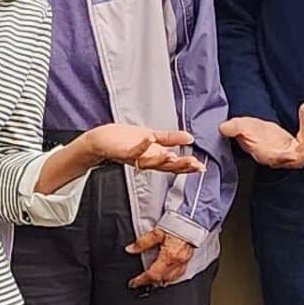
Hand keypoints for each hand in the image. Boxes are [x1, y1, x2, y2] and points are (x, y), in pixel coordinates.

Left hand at [79, 124, 201, 176]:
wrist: (101, 140)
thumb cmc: (126, 140)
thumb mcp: (153, 137)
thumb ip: (170, 139)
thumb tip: (190, 138)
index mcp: (155, 158)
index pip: (175, 165)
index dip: (188, 167)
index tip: (202, 166)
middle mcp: (147, 161)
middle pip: (166, 167)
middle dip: (181, 166)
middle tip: (195, 164)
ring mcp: (135, 158)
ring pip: (151, 163)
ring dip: (162, 160)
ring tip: (173, 155)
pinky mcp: (123, 151)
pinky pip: (134, 151)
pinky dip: (142, 145)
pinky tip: (149, 138)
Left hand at [126, 228, 194, 290]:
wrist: (193, 220)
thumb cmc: (178, 224)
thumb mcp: (157, 232)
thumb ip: (143, 242)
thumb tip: (130, 249)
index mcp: (169, 256)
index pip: (152, 275)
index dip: (141, 280)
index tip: (133, 283)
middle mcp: (177, 262)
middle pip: (161, 279)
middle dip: (149, 282)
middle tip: (140, 282)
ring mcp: (184, 262)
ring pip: (171, 279)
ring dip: (160, 281)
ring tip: (151, 280)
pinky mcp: (188, 260)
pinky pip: (179, 274)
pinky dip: (170, 277)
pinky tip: (166, 274)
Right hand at [222, 103, 303, 169]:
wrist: (252, 131)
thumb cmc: (244, 131)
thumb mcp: (238, 127)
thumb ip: (233, 128)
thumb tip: (223, 128)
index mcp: (266, 156)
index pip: (277, 160)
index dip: (285, 158)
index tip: (293, 155)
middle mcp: (281, 157)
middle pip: (299, 160)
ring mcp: (291, 151)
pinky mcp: (297, 143)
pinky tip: (303, 107)